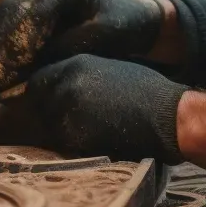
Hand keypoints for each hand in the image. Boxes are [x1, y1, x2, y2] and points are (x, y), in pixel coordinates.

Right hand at [0, 0, 165, 91]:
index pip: (35, 8)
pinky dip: (0, 50)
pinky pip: (9, 27)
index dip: (19, 40)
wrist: (136, 16)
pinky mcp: (32, 8)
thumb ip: (71, 47)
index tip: (10, 71)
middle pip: (12, 11)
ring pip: (4, 18)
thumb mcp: (106, 37)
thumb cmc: (127, 24)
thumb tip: (32, 69)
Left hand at [27, 54, 186, 163]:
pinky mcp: (73, 135)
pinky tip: (92, 139)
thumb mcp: (112, 69)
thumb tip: (65, 84)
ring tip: (85, 129)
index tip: (54, 99)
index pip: (40, 79)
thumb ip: (84, 74)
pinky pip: (60, 141)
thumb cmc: (148, 92)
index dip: (46, 91)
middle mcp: (66, 84)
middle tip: (70, 118)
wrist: (166, 117)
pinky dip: (71, 142)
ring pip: (48, 122)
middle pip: (39, 101)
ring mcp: (67, 111)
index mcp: (76, 64)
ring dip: (59, 127)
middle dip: (49, 109)